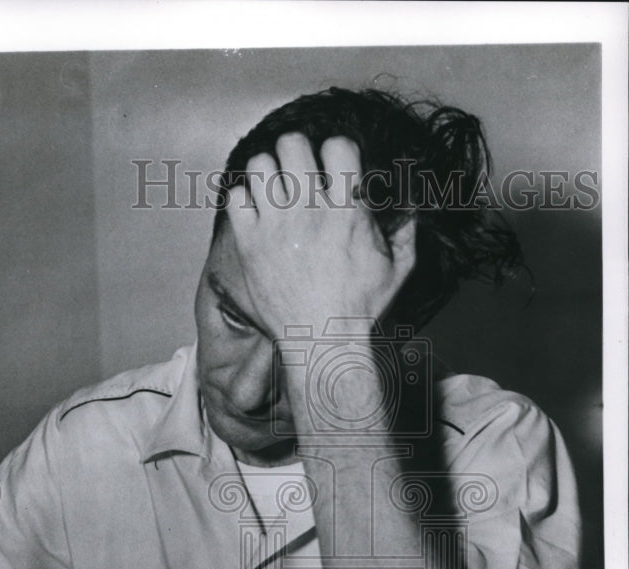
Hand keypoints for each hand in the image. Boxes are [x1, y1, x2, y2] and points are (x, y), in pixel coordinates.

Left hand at [227, 133, 415, 340]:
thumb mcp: (398, 269)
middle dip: (295, 154)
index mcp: (346, 209)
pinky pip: (235, 197)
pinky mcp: (249, 244)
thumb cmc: (360, 309)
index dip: (335, 151)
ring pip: (259, 165)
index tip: (333, 168)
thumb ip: (407, 232)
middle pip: (291, 144)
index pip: (337, 144)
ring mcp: (275, 226)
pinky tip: (255, 214)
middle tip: (297, 173)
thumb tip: (413, 207)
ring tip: (273, 191)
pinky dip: (243, 200)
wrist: (323, 343)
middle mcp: (309, 210)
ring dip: (267, 173)